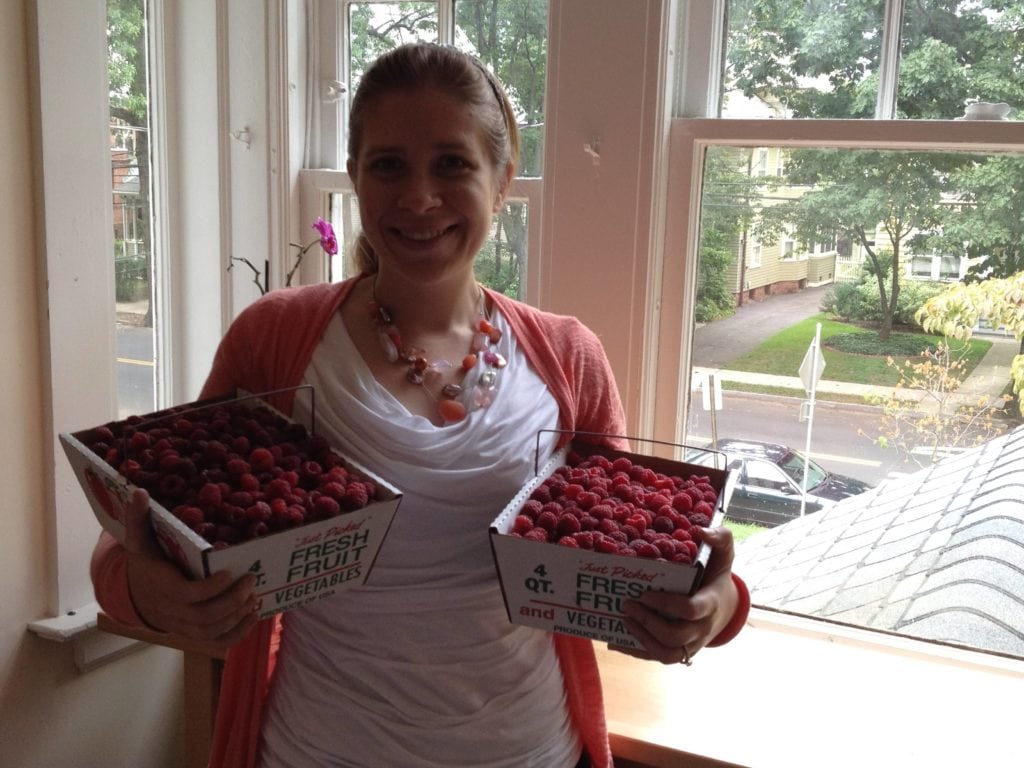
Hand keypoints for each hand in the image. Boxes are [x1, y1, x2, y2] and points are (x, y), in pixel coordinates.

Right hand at [123, 489, 258, 644]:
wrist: (139, 594)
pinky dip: (238, 633)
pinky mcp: (196, 633)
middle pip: (204, 616)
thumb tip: (138, 492)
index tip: (229, 572)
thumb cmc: (147, 562)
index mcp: (162, 588)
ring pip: (212, 631)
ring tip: (254, 596)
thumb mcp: (139, 540)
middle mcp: (173, 612)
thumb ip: (138, 518)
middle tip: (251, 580)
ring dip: (237, 616)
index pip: (187, 595)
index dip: (210, 588)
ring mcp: (185, 626)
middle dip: (231, 600)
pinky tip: (254, 615)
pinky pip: (218, 642)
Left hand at [617, 526, 737, 664]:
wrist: (725, 607)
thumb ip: (719, 538)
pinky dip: (635, 652)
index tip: (645, 593)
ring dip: (641, 639)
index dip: (666, 605)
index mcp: (710, 603)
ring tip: (623, 620)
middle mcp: (701, 628)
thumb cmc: (716, 575)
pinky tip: (615, 642)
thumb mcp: (723, 555)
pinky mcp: (680, 651)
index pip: (691, 610)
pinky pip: (657, 657)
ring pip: (666, 654)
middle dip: (647, 622)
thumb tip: (700, 530)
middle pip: (674, 636)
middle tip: (626, 604)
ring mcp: (691, 643)